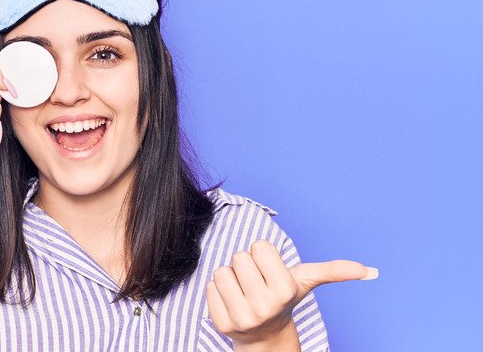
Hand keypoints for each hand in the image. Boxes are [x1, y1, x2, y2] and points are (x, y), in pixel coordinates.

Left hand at [205, 240, 377, 349]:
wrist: (265, 336)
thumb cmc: (282, 298)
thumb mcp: (306, 281)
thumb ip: (335, 271)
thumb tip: (373, 271)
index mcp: (285, 289)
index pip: (259, 246)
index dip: (263, 255)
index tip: (269, 271)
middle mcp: (265, 305)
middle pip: (239, 257)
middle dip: (245, 265)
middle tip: (255, 282)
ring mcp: (242, 317)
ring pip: (222, 271)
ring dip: (230, 277)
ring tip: (243, 291)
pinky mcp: (222, 323)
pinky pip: (209, 287)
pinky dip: (218, 291)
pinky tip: (231, 301)